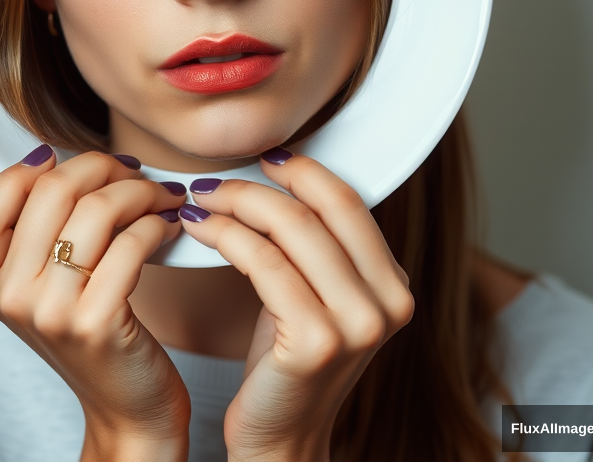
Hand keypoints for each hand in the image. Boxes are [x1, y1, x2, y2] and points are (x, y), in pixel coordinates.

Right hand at [0, 149, 190, 461]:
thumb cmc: (92, 335)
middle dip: (103, 167)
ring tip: (162, 197)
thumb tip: (54, 159)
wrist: (125, 408)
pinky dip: (158, 224)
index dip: (29, 170)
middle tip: (134, 172)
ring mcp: (50, 312)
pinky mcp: (96, 322)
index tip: (64, 157)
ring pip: (97, 209)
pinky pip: (131, 243)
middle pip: (51, 191)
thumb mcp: (46, 287)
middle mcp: (11, 298)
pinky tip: (168, 227)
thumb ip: (39, 233)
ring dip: (141, 191)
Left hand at [179, 150, 413, 461]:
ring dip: (234, 205)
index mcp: (393, 284)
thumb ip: (316, 244)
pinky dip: (225, 236)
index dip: (304, 170)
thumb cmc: (287, 364)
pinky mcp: (316, 342)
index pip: (348, 201)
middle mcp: (388, 302)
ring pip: (288, 230)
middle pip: (318, 209)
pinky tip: (201, 230)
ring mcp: (357, 324)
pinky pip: (262, 263)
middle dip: (258, 185)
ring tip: (200, 201)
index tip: (265, 158)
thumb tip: (278, 174)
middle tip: (216, 181)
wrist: (281, 441)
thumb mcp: (317, 296)